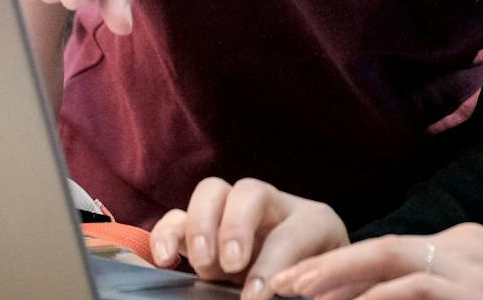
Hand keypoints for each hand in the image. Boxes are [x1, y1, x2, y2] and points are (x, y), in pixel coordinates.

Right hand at [151, 177, 348, 298]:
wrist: (310, 282)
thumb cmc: (318, 288)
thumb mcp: (318, 286)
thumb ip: (300, 285)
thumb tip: (263, 294)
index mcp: (313, 223)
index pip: (292, 233)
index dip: (271, 265)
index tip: (254, 297)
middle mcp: (273, 208)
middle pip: (250, 192)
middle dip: (235, 228)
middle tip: (229, 266)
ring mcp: (235, 214)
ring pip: (211, 192)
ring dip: (200, 227)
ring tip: (201, 263)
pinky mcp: (204, 230)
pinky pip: (177, 217)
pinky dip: (166, 234)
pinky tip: (164, 261)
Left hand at [271, 224, 482, 299]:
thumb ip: (451, 289)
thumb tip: (399, 298)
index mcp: (464, 245)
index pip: (392, 251)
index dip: (345, 267)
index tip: (304, 283)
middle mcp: (463, 247)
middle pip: (381, 250)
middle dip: (327, 268)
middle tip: (281, 286)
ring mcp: (473, 268)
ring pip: (390, 268)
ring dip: (339, 284)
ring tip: (297, 299)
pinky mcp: (481, 291)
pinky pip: (417, 292)